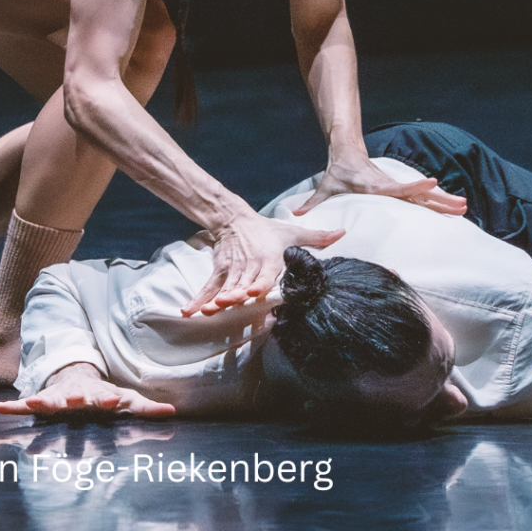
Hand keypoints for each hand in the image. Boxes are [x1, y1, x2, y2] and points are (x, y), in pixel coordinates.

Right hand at [0, 362, 175, 417]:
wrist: (77, 375)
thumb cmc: (104, 394)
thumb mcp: (126, 400)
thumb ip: (147, 409)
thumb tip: (173, 413)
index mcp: (98, 395)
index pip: (104, 397)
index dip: (108, 399)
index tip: (111, 401)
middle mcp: (77, 394)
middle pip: (75, 398)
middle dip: (73, 399)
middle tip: (70, 400)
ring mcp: (58, 397)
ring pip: (50, 400)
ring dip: (43, 401)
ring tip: (32, 402)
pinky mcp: (43, 401)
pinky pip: (25, 405)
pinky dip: (13, 407)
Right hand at [181, 212, 345, 316]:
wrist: (235, 218)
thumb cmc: (267, 229)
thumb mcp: (292, 232)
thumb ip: (318, 236)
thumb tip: (343, 232)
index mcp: (269, 258)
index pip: (264, 273)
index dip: (258, 283)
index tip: (253, 292)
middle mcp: (249, 265)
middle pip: (242, 283)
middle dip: (234, 295)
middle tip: (226, 305)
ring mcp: (232, 269)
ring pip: (224, 287)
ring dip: (215, 300)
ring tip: (208, 311)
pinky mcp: (219, 270)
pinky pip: (208, 288)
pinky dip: (198, 300)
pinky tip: (188, 312)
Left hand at [293, 152, 466, 216]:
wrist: (347, 150)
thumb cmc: (338, 171)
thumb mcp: (326, 187)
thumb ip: (313, 202)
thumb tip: (296, 215)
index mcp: (375, 186)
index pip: (397, 187)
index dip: (415, 185)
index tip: (433, 182)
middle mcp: (390, 185)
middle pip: (419, 193)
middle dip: (439, 199)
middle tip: (461, 205)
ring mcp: (397, 186)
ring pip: (425, 195)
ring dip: (444, 200)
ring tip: (464, 206)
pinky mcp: (400, 188)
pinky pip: (422, 196)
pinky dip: (437, 200)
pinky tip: (453, 206)